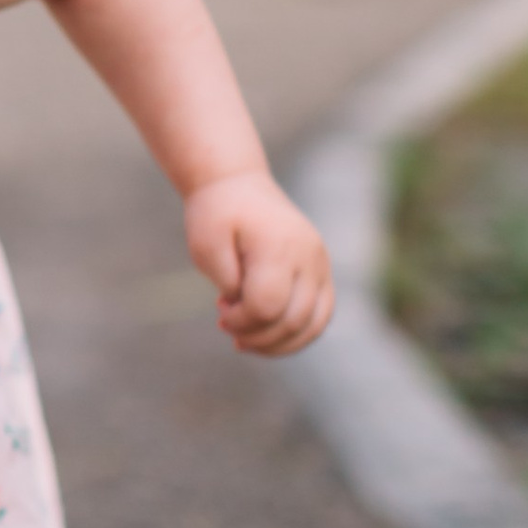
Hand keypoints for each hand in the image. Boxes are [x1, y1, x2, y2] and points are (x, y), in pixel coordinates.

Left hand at [184, 169, 332, 358]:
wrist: (237, 184)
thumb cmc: (217, 214)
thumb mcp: (205, 244)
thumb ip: (226, 280)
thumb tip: (248, 309)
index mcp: (279, 246)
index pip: (267, 305)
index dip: (241, 320)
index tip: (219, 310)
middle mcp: (309, 257)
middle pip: (292, 321)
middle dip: (255, 334)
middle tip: (225, 322)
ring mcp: (321, 265)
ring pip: (312, 326)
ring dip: (277, 344)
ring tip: (244, 338)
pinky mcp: (322, 273)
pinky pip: (319, 318)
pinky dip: (294, 336)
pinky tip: (265, 336)